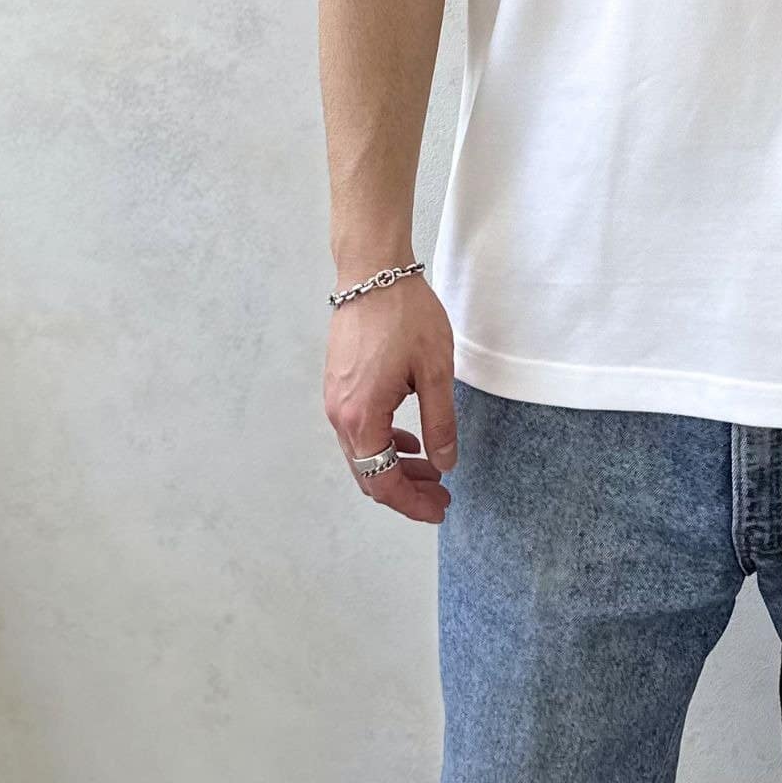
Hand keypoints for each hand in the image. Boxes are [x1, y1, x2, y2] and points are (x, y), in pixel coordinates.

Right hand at [323, 273, 457, 523]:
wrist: (372, 273)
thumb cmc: (405, 316)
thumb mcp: (435, 372)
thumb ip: (440, 423)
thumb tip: (445, 463)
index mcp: (362, 418)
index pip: (383, 482)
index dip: (411, 503)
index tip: (439, 510)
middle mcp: (341, 415)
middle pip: (369, 474)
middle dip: (406, 490)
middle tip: (442, 496)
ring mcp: (336, 400)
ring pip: (364, 453)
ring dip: (396, 468)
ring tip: (434, 471)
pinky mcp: (339, 386)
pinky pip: (359, 431)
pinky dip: (384, 444)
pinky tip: (410, 441)